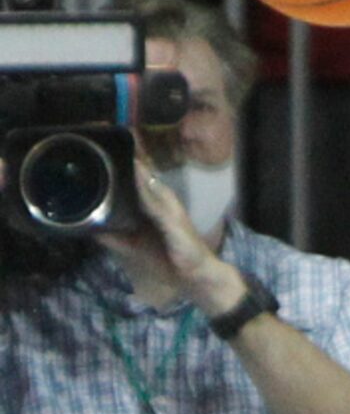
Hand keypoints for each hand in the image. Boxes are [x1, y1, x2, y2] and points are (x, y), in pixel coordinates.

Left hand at [98, 157, 241, 314]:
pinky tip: (142, 178)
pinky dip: (149, 189)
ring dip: (142, 169)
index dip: (130, 164)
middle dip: (136, 159)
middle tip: (123, 136)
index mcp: (153, 208)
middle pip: (148, 178)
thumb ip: (115, 237)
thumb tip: (90, 229)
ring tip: (129, 151)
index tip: (116, 144)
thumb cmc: (168, 260)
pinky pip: (159, 203)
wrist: (194, 276)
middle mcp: (163, 204)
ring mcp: (171, 211)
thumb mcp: (134, 248)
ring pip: (153, 186)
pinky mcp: (175, 221)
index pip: (140, 182)